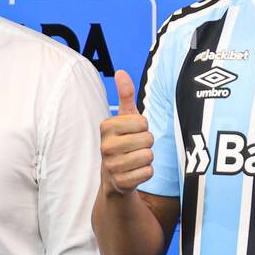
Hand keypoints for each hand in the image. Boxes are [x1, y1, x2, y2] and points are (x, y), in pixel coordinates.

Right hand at [100, 69, 154, 194]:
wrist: (114, 177)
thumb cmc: (123, 143)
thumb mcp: (124, 119)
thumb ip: (125, 96)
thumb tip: (121, 72)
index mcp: (106, 126)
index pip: (143, 122)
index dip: (143, 128)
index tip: (132, 134)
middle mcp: (105, 146)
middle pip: (148, 139)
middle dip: (147, 144)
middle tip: (134, 148)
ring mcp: (111, 165)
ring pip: (149, 156)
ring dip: (147, 159)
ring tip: (134, 160)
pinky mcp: (120, 182)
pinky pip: (148, 172)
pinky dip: (146, 173)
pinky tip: (134, 173)